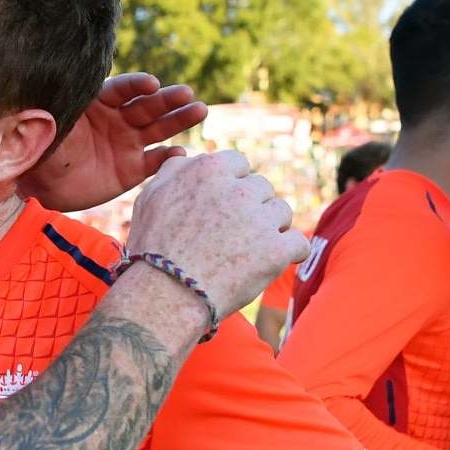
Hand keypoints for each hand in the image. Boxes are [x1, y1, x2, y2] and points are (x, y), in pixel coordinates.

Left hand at [23, 73, 206, 211]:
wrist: (43, 187)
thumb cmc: (43, 150)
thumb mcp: (50, 128)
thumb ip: (63, 113)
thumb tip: (62, 99)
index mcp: (97, 102)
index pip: (121, 89)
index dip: (136, 85)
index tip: (150, 83)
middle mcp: (117, 118)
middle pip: (146, 105)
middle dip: (167, 99)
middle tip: (186, 94)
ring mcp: (127, 143)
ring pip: (158, 128)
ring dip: (179, 119)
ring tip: (199, 111)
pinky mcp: (132, 169)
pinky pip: (154, 161)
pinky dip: (168, 158)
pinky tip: (181, 154)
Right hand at [123, 150, 305, 318]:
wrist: (166, 294)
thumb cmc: (153, 248)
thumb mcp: (151, 197)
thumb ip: (174, 170)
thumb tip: (188, 154)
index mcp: (210, 169)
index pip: (239, 164)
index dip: (232, 187)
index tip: (223, 208)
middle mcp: (239, 189)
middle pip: (262, 188)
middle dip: (252, 208)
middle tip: (233, 235)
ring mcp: (261, 219)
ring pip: (282, 213)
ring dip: (270, 229)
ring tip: (248, 251)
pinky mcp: (277, 250)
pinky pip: (298, 243)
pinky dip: (290, 253)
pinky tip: (274, 261)